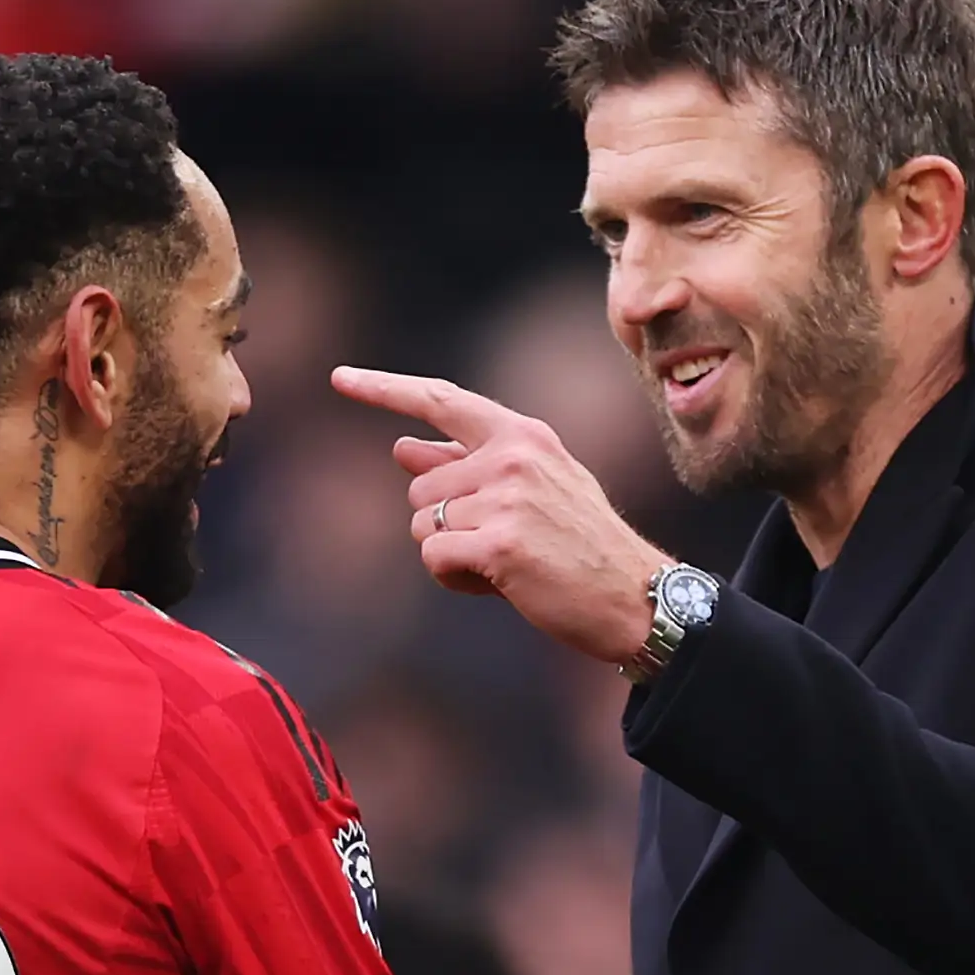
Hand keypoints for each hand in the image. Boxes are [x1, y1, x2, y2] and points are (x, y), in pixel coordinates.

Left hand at [330, 367, 666, 668]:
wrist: (634, 596)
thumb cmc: (579, 546)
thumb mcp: (532, 489)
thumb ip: (469, 465)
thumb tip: (401, 448)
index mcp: (522, 435)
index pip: (441, 401)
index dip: (385, 390)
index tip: (339, 378)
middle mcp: (512, 457)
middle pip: (420, 486)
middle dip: (444, 524)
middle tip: (500, 544)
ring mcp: (507, 498)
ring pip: (423, 526)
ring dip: (449, 554)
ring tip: (505, 564)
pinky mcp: (500, 544)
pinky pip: (434, 558)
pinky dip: (454, 578)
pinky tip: (497, 583)